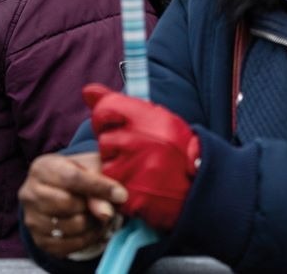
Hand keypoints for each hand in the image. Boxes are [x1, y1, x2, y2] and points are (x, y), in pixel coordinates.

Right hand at [20, 150, 122, 257]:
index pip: (71, 178)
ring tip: (97, 215)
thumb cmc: (76, 172)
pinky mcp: (39, 239)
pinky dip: (87, 239)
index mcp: (42, 168)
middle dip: (91, 206)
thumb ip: (98, 184)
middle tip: (102, 204)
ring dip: (92, 224)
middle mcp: (30, 193)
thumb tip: (105, 212)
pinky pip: (69, 245)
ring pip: (70, 226)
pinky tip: (91, 228)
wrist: (59, 189)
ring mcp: (32, 218)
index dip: (98, 187)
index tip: (121, 195)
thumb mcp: (89, 167)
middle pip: (68, 204)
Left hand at [84, 84, 200, 230]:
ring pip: (107, 167)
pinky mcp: (133, 196)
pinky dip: (125, 189)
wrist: (200, 182)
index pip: (103, 110)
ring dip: (118, 169)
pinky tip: (143, 185)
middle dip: (115, 148)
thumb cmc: (174, 145)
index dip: (105, 119)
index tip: (114, 126)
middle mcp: (136, 142)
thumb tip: (86, 91)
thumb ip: (117, 103)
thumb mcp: (154, 116)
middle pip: (104, 141)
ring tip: (141, 170)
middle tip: (136, 154)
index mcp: (143, 118)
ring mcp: (134, 170)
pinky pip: (115, 190)